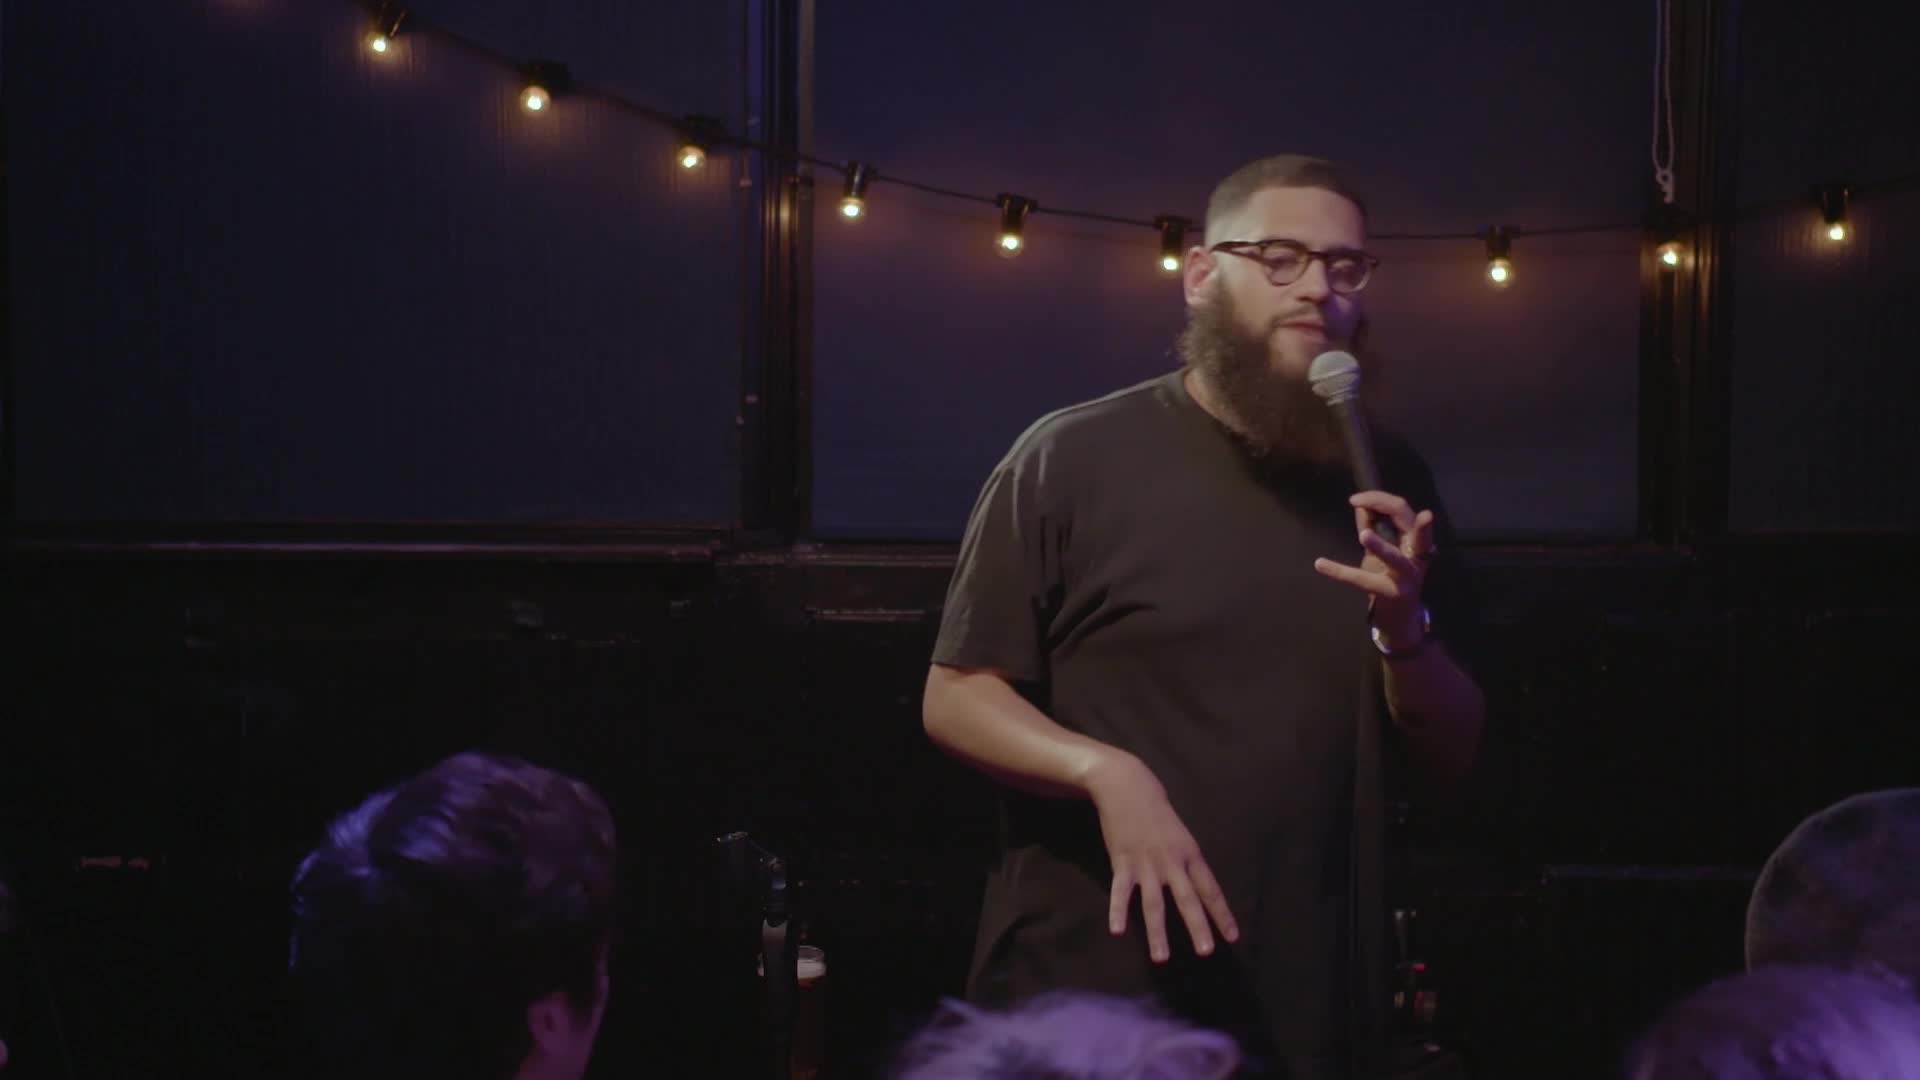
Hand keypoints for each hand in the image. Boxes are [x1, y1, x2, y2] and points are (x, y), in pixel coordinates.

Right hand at [1083, 750, 1238, 962]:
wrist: (1128, 787)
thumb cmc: (1157, 812)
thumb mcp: (1180, 835)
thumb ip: (1187, 862)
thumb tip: (1199, 889)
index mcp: (1190, 854)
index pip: (1210, 889)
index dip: (1222, 913)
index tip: (1232, 937)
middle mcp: (1171, 862)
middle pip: (1187, 899)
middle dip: (1197, 927)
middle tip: (1205, 952)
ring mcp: (1146, 864)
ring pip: (1154, 903)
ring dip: (1157, 932)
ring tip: (1161, 958)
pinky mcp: (1122, 862)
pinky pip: (1121, 892)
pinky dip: (1118, 911)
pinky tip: (1117, 930)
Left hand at [1312, 490, 1435, 641]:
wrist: (1401, 622)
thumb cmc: (1392, 581)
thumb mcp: (1384, 553)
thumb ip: (1375, 529)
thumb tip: (1361, 506)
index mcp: (1415, 541)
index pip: (1403, 510)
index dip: (1381, 499)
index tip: (1357, 499)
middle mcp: (1417, 555)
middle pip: (1406, 521)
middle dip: (1385, 505)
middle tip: (1359, 501)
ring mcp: (1406, 577)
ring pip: (1396, 558)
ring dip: (1380, 546)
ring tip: (1363, 535)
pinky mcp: (1391, 594)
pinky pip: (1363, 581)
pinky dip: (1340, 572)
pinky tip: (1320, 564)